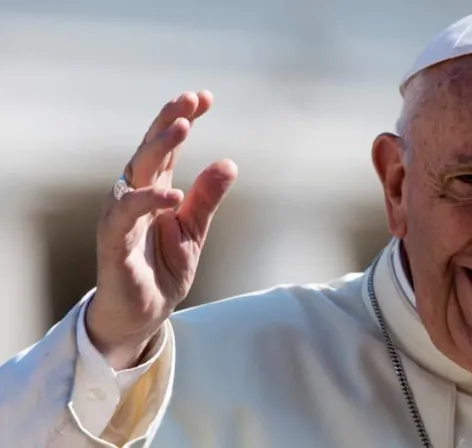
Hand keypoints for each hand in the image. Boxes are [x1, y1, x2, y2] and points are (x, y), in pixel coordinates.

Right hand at [86, 91, 237, 369]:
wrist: (144, 312)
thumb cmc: (163, 267)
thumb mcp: (194, 229)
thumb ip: (207, 198)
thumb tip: (229, 162)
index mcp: (155, 189)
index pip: (168, 146)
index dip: (182, 119)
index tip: (205, 98)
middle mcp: (135, 195)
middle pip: (149, 149)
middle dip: (169, 121)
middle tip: (189, 99)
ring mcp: (122, 216)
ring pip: (135, 172)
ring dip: (157, 148)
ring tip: (182, 127)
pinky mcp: (113, 241)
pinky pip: (126, 216)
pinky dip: (148, 202)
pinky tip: (173, 195)